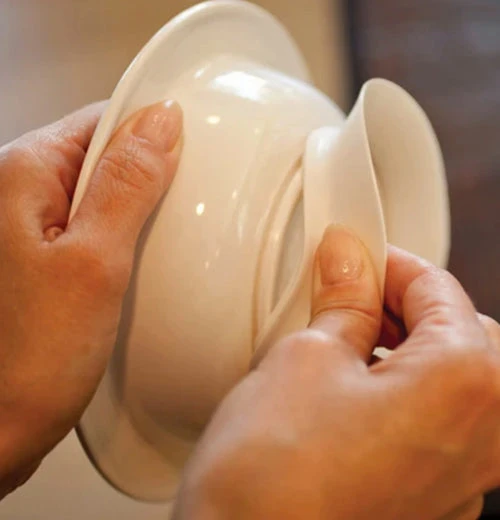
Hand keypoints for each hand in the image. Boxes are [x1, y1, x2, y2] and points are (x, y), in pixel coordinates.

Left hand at [0, 100, 181, 496]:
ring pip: (101, 196)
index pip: (101, 120)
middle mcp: (18, 195)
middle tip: (182, 211)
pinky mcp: (44, 262)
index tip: (191, 158)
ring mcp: (30, 230)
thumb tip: (160, 123)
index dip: (151, 133)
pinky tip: (139, 265)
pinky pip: (94, 230)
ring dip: (138, 212)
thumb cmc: (27, 359)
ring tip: (162, 242)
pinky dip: (123, 239)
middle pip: (101, 157)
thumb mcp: (94, 262)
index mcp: (22, 175)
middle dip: (149, 177)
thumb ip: (127, 185)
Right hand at [173, 226, 499, 519]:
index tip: (357, 253)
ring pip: (457, 382)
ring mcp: (460, 480)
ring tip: (352, 338)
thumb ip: (344, 303)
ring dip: (410, 348)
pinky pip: (440, 425)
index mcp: (464, 386)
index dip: (392, 262)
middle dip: (411, 305)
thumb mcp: (306, 356)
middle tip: (356, 293)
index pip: (440, 290)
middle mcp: (482, 439)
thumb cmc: (270, 473)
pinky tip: (358, 390)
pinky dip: (409, 392)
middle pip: (465, 335)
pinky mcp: (430, 503)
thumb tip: (349, 259)